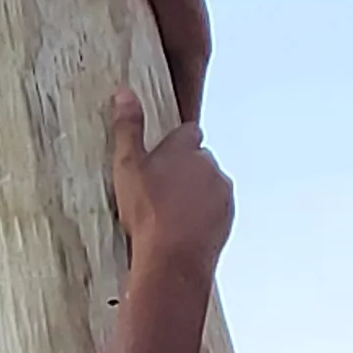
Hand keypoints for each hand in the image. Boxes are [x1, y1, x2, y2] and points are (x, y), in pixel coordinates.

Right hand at [105, 90, 232, 279]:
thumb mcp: (127, 167)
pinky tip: (182, 229)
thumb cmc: (149, 214)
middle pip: (199, 159)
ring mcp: (222, 192)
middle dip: (185, 169)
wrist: (173, 259)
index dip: (174, 143)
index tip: (161, 157)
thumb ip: (127, 128)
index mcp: (186, 148)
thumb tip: (125, 93)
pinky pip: (215, 209)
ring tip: (169, 214)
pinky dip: (203, 215)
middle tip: (159, 190)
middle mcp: (209, 165)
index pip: (187, 132)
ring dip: (195, 193)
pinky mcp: (228, 217)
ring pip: (208, 184)